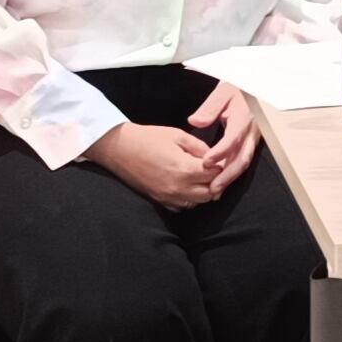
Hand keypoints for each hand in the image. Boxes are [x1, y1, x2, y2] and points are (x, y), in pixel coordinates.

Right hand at [88, 124, 223, 209]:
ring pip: (198, 203)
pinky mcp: (160, 201)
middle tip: (213, 170)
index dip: (221, 166)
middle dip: (216, 182)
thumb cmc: (148, 138)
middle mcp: (178, 187)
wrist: (120, 149)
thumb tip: (213, 157)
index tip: (220, 159)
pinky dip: (190, 199)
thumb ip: (199, 147)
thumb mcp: (177, 135)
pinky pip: (183, 206)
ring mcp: (168, 197)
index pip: (215, 174)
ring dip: (204, 192)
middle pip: (210, 193)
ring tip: (201, 177)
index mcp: (184, 168)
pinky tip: (187, 185)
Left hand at [190, 78, 259, 189]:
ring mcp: (252, 140)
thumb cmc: (239, 90)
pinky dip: (232, 174)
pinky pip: (242, 161)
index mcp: (244, 119)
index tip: (206, 162)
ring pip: (243, 163)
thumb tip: (195, 121)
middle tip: (212, 187)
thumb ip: (209, 108)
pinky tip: (220, 183)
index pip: (233, 139)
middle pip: (242, 158)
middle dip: (227, 175)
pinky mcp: (250, 144)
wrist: (256, 91)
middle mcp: (251, 133)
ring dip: (230, 178)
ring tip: (215, 190)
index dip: (220, 152)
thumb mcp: (223, 92)